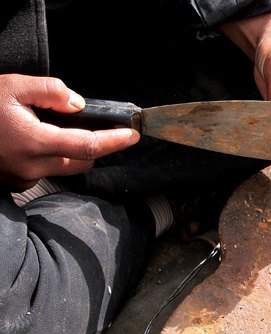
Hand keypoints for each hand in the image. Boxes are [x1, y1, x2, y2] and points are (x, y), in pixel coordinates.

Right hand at [0, 74, 139, 190]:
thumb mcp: (10, 86)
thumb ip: (49, 91)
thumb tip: (77, 103)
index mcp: (34, 142)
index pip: (87, 146)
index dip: (114, 141)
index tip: (132, 135)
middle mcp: (31, 166)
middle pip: (81, 162)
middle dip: (91, 146)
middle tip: (82, 125)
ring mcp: (22, 179)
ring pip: (64, 169)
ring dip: (69, 153)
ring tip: (49, 130)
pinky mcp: (14, 184)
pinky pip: (44, 173)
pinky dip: (48, 159)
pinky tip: (32, 142)